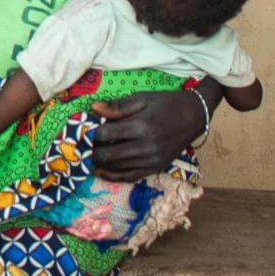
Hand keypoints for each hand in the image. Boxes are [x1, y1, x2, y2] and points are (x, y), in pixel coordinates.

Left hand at [91, 90, 208, 181]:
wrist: (195, 116)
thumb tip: (94, 109)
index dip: (90, 134)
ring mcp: (152, 160)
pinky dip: (113, 176)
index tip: (81, 131)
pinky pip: (130, 176)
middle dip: (91, 151)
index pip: (106, 135)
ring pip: (117, 167)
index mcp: (141, 126)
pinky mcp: (156, 168)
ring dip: (99, 163)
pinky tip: (100, 172)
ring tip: (86, 157)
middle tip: (80, 146)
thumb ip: (117, 106)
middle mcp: (146, 147)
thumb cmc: (166, 103)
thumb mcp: (142, 98)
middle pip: (109, 154)